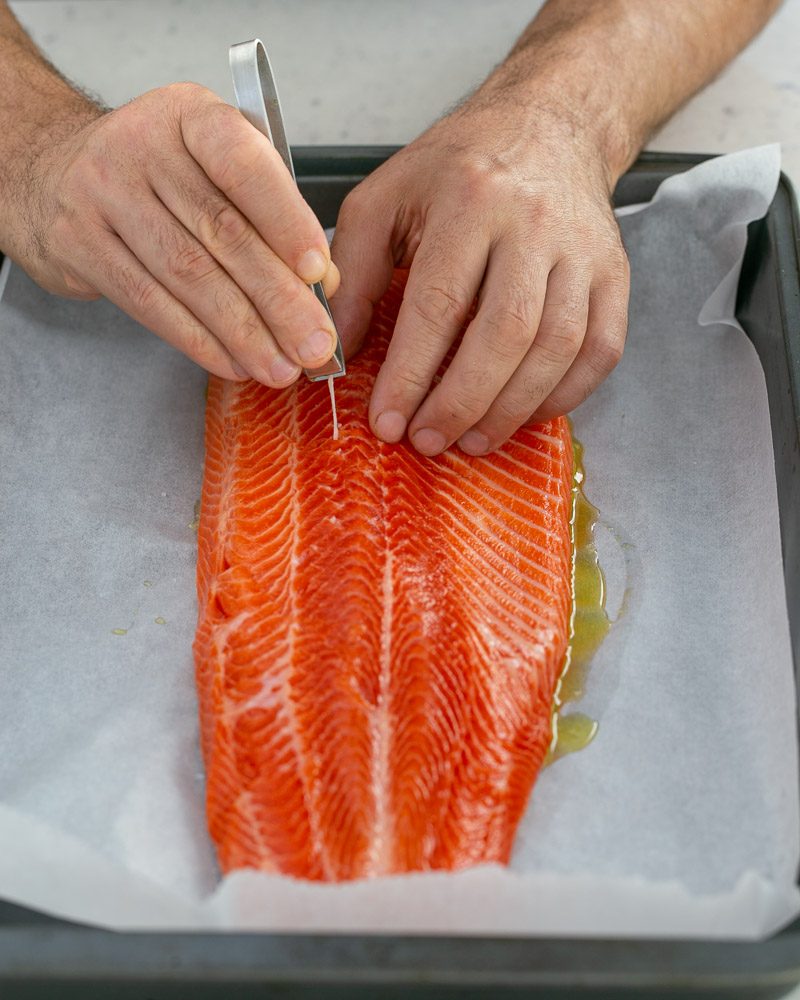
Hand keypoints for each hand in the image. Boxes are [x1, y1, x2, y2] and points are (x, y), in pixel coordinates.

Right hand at [4, 83, 338, 384]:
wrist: (51, 173)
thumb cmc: (156, 177)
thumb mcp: (213, 170)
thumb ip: (269, 217)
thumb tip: (321, 285)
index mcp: (191, 115)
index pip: (243, 164)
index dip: (286, 221)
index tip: (319, 273)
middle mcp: (142, 144)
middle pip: (222, 232)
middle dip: (278, 299)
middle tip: (314, 345)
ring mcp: (102, 192)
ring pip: (188, 275)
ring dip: (243, 332)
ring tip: (280, 368)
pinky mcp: (78, 243)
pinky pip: (149, 303)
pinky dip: (198, 341)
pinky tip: (232, 363)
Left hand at [330, 85, 628, 455]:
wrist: (548, 124)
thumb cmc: (458, 167)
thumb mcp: (385, 198)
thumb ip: (354, 272)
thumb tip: (336, 352)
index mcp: (470, 198)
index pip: (439, 303)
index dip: (411, 374)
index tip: (387, 421)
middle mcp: (535, 223)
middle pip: (505, 332)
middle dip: (462, 401)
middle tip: (428, 441)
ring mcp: (583, 251)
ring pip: (557, 348)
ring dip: (512, 409)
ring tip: (471, 441)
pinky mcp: (614, 275)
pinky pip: (600, 350)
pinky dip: (563, 396)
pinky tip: (523, 414)